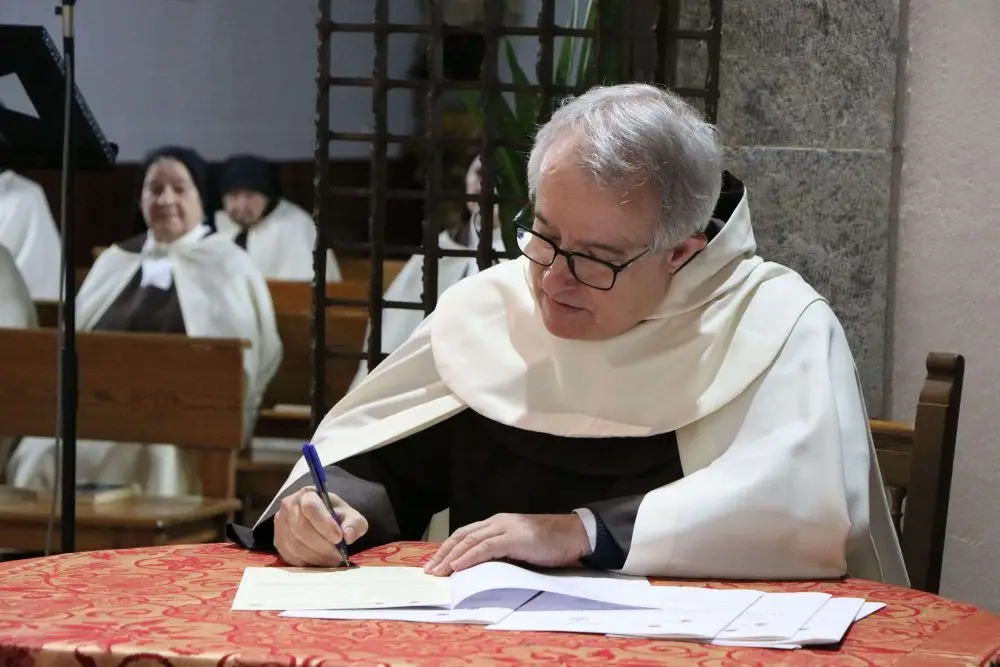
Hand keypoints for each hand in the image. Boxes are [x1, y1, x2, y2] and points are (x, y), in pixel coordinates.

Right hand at [273, 486, 368, 566]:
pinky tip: (320, 563)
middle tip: (338, 555)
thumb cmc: (335, 516)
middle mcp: (288, 506)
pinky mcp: (278, 540)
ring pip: (294, 544)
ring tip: (332, 561)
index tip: (339, 538)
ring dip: (315, 556)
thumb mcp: (351, 516)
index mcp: (307, 494)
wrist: (322, 521)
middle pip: (301, 528)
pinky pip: (289, 555)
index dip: (324, 524)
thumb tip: (348, 535)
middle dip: (322, 545)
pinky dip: (306, 562)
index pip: (311, 507)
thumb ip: (354, 523)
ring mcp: (280, 524)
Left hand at [424, 513, 590, 575]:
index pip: (466, 534)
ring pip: (470, 540)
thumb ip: (502, 552)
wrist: (575, 534)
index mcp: (499, 523)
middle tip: (429, 570)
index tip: (435, 563)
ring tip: (439, 571)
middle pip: (462, 536)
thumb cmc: (551, 543)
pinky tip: (458, 566)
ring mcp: (506, 528)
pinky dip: (469, 557)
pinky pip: (486, 548)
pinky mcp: (515, 538)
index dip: (449, 548)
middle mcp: (498, 522)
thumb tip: (481, 569)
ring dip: (451, 557)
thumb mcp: (520, 546)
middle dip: (443, 553)